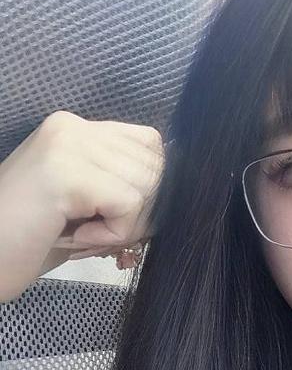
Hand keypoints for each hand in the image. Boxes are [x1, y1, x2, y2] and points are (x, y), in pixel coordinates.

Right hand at [0, 110, 164, 301]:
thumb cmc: (32, 241)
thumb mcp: (87, 208)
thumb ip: (125, 191)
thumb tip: (181, 196)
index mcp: (77, 130)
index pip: (150, 146)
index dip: (148, 190)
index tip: (114, 219)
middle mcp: (72, 127)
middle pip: (155, 166)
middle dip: (140, 214)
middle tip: (99, 233)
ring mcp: (67, 145)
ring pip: (147, 186)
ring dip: (125, 226)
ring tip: (83, 234)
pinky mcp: (66, 172)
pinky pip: (129, 204)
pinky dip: (112, 233)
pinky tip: (76, 237)